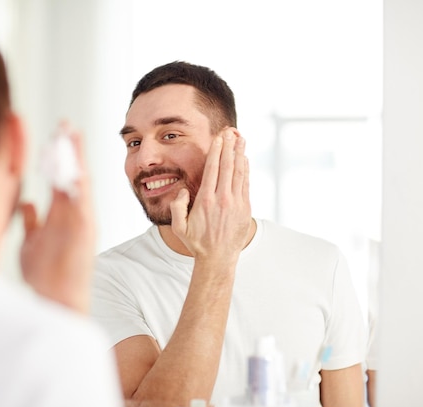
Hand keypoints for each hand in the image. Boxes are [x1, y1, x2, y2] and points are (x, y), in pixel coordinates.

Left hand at [19, 123, 95, 313]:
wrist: (57, 301)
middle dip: (69, 149)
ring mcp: (81, 221)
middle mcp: (73, 214)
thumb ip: (31, 220)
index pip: (59, 177)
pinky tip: (75, 169)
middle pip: (72, 173)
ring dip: (77, 160)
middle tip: (65, 125)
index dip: (57, 156)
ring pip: (80, 183)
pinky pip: (83, 204)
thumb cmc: (45, 275)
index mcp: (60, 214)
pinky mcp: (84, 232)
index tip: (53, 134)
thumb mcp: (31, 242)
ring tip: (73, 136)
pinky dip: (80, 187)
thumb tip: (25, 201)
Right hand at [170, 128, 252, 263]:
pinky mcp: (245, 208)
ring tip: (240, 139)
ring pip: (239, 172)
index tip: (218, 138)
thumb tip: (183, 190)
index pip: (212, 169)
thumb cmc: (197, 242)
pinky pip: (246, 184)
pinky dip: (245, 169)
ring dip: (240, 154)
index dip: (216, 151)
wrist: (218, 258)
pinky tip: (245, 159)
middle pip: (227, 166)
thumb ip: (177, 207)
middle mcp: (222, 199)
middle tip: (230, 131)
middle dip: (229, 147)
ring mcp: (236, 203)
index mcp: (206, 201)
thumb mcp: (178, 227)